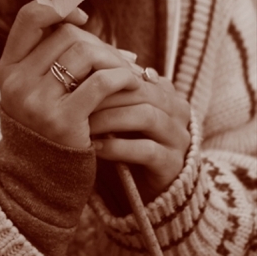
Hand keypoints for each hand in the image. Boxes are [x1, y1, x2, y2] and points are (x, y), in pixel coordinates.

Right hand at [0, 1, 143, 150]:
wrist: (41, 180)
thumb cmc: (46, 126)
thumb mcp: (33, 89)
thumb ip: (47, 57)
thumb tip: (81, 18)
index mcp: (7, 69)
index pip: (29, 19)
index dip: (57, 10)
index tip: (82, 18)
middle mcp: (17, 83)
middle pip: (66, 36)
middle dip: (98, 41)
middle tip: (118, 57)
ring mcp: (38, 102)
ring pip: (85, 54)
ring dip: (113, 59)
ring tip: (128, 71)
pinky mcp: (64, 121)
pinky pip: (101, 83)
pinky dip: (122, 77)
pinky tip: (132, 83)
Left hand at [89, 77, 190, 201]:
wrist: (144, 187)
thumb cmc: (126, 141)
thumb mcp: (120, 113)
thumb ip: (112, 92)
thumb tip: (82, 68)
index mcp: (165, 92)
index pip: (134, 76)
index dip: (105, 79)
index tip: (77, 82)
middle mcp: (178, 111)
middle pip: (141, 93)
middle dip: (106, 96)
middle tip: (77, 100)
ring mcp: (179, 137)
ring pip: (146, 117)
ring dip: (111, 119)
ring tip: (85, 124)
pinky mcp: (173, 163)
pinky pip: (146, 149)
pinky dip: (118, 147)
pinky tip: (95, 147)